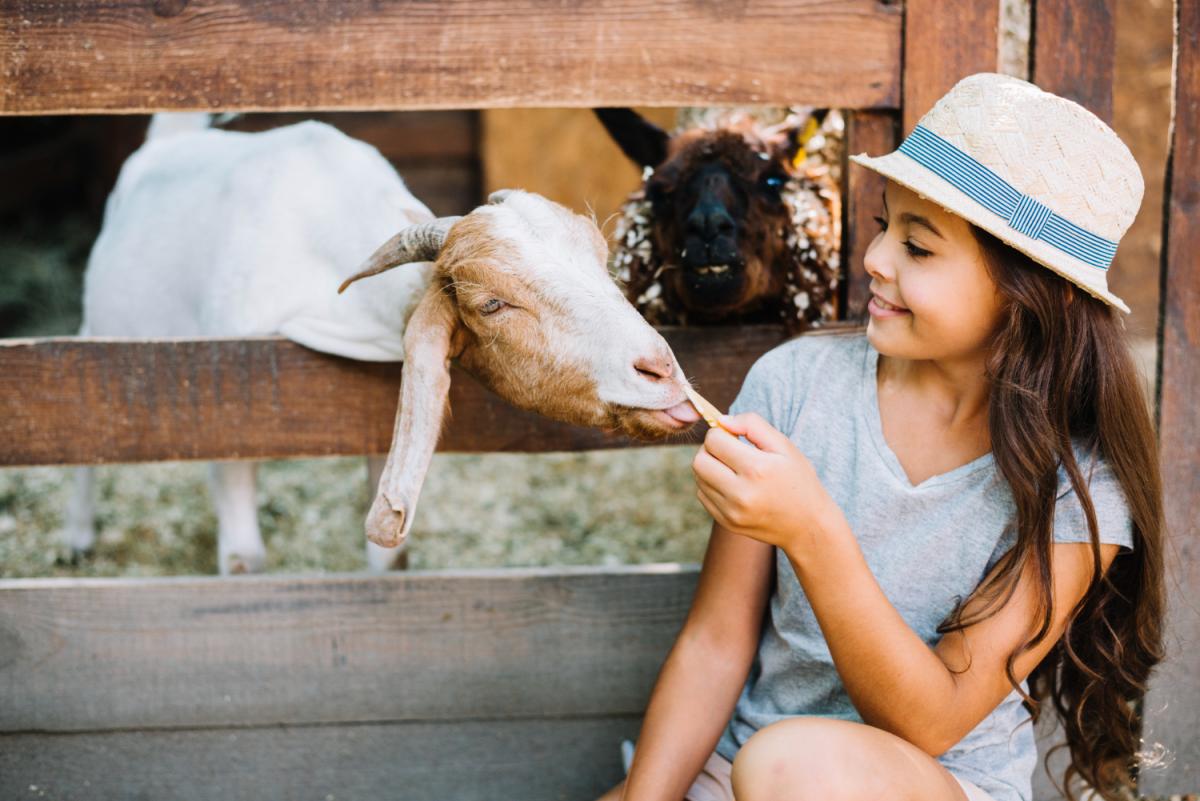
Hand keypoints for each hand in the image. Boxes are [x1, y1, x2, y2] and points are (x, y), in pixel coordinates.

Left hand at [691, 413, 845, 553]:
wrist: (807, 525)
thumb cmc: (798, 480)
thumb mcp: (784, 446)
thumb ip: (752, 425)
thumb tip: (721, 421)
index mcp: (757, 469)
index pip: (714, 440)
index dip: (721, 432)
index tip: (734, 436)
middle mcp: (741, 493)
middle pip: (699, 460)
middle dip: (710, 449)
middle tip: (728, 449)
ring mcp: (731, 512)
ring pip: (698, 478)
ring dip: (710, 467)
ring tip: (731, 467)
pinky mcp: (727, 522)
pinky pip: (703, 495)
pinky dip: (711, 485)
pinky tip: (732, 484)